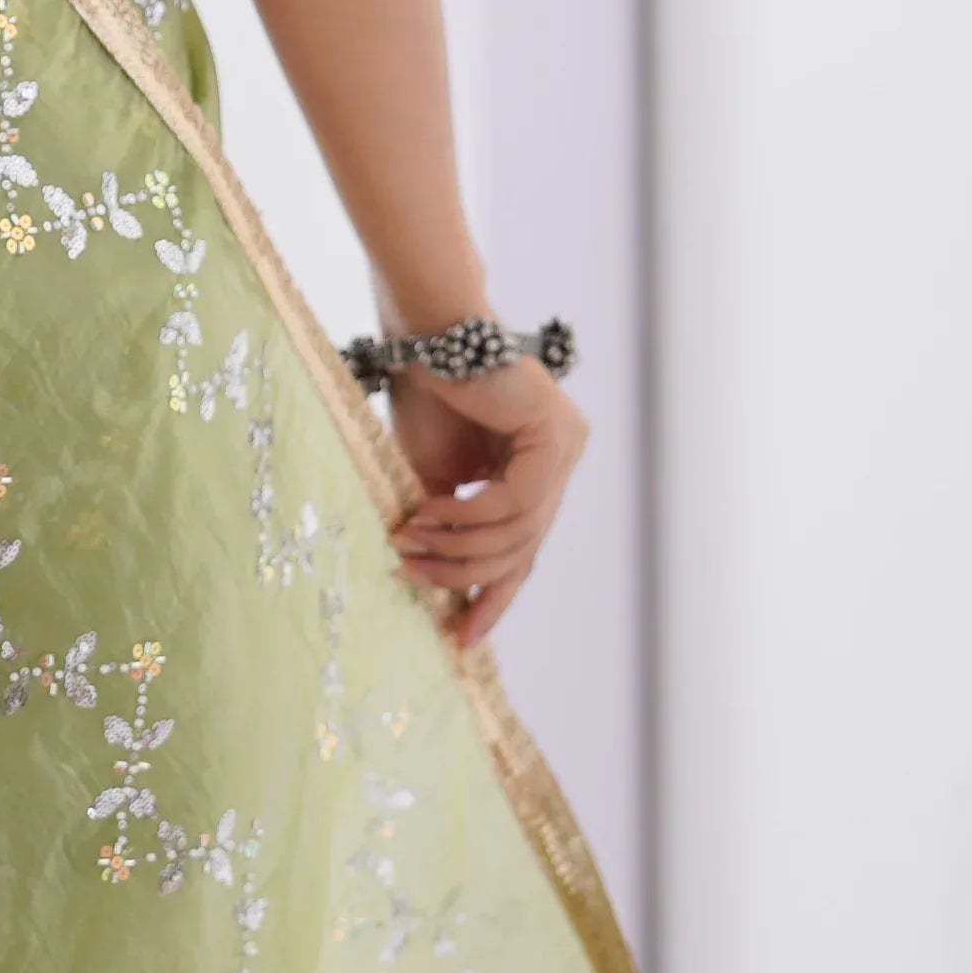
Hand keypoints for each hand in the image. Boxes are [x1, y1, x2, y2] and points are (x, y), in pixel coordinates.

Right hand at [384, 355, 585, 650]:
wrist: (427, 332)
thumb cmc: (427, 398)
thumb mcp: (435, 480)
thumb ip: (449, 527)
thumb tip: (440, 588)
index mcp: (537, 472)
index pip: (524, 551)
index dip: (492, 598)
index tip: (460, 640)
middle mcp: (560, 461)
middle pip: (524, 548)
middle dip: (464, 573)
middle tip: (411, 578)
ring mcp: (564, 447)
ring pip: (520, 531)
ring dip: (457, 546)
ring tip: (407, 544)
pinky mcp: (555, 434)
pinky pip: (517, 501)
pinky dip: (469, 516)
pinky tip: (430, 516)